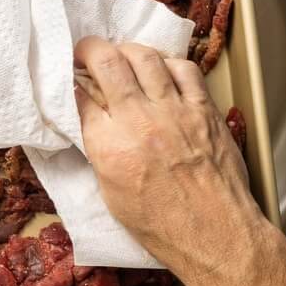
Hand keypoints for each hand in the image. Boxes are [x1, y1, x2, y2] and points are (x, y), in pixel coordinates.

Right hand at [73, 36, 285, 285]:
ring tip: (124, 58)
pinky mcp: (205, 111)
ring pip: (145, 57)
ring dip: (128, 51)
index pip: (78, 96)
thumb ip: (100, 154)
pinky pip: (185, 70)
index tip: (70, 80)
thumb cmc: (163, 227)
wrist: (215, 234)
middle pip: (106, 61)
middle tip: (88, 55)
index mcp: (108, 146)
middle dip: (90, 50)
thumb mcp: (113, 196)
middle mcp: (138, 120)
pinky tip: (164, 71)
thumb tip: (94, 126)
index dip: (69, 83)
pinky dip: (170, 64)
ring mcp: (175, 111)